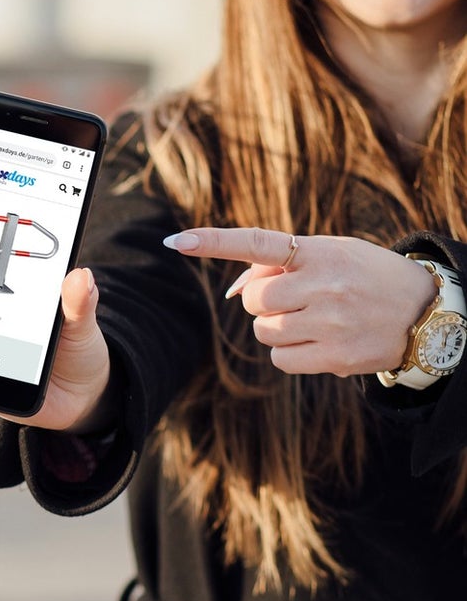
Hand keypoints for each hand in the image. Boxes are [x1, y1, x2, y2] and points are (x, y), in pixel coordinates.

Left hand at [164, 226, 437, 375]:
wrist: (424, 310)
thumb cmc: (363, 278)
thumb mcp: (331, 255)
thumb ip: (280, 264)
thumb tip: (231, 292)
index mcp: (320, 251)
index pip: (258, 243)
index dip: (214, 242)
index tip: (175, 240)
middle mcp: (324, 284)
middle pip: (252, 299)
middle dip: (262, 301)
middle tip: (294, 298)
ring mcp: (330, 322)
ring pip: (264, 331)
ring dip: (276, 328)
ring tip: (313, 320)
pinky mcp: (334, 357)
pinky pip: (280, 360)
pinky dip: (289, 353)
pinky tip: (318, 343)